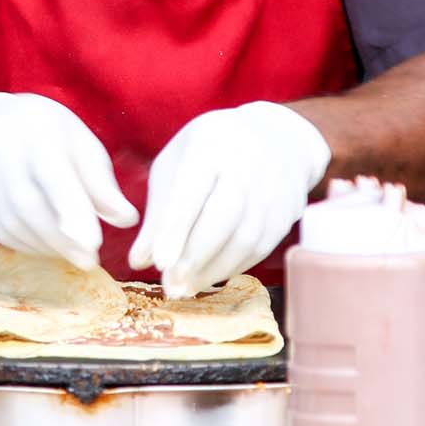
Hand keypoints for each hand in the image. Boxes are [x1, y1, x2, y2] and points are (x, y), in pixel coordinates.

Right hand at [0, 92, 138, 269]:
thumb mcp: (77, 140)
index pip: (53, 175)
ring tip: (74, 254)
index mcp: (36, 133)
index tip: (94, 242)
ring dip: (47, 246)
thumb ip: (100, 181)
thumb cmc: (41, 131)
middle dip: (62, 239)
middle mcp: (1, 154)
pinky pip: (0, 231)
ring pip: (13, 223)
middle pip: (29, 205)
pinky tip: (48, 246)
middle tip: (90, 259)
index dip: (72, 210)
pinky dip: (28, 245)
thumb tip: (127, 220)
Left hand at [128, 102, 329, 297]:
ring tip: (184, 288)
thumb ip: (158, 213)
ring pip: (244, 238)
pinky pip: (260, 248)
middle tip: (170, 285)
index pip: (192, 190)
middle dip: (195, 256)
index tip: (158, 262)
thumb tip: (138, 261)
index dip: (175, 227)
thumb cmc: (212, 151)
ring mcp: (272, 190)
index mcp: (211, 146)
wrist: (277, 138)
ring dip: (212, 269)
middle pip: (223, 217)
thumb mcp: (177, 165)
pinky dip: (232, 268)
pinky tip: (209, 277)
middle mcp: (247, 165)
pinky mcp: (286, 213)